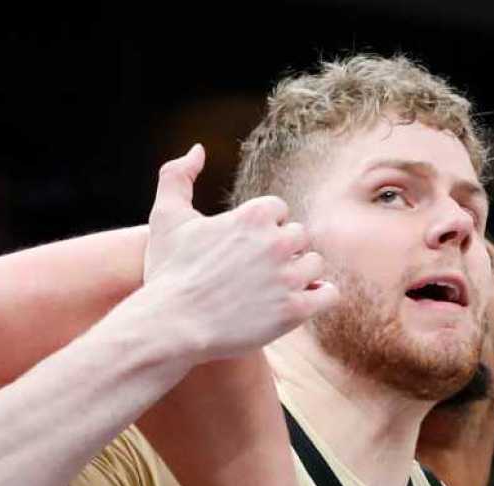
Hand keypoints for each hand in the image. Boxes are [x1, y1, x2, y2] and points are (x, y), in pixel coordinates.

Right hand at [140, 145, 336, 361]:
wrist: (169, 327)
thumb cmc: (167, 274)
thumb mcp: (165, 217)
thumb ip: (177, 176)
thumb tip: (198, 150)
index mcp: (253, 215)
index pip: (280, 211)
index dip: (264, 230)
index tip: (246, 250)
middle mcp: (276, 243)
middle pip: (299, 237)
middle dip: (282, 252)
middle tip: (258, 274)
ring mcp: (288, 278)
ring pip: (315, 264)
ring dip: (300, 275)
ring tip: (273, 290)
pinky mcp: (294, 311)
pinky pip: (329, 294)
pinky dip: (319, 296)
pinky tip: (299, 302)